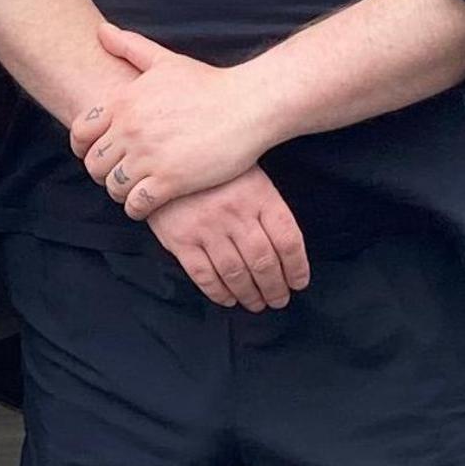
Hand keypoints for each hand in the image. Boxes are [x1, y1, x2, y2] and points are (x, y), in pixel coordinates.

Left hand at [72, 23, 279, 220]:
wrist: (249, 105)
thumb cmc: (209, 84)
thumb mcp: (165, 60)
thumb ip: (129, 47)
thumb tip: (100, 30)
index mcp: (124, 103)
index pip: (80, 133)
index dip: (84, 147)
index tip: (100, 152)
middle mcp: (130, 130)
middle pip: (94, 164)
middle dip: (103, 172)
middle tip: (120, 174)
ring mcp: (148, 156)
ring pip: (112, 187)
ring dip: (120, 192)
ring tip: (134, 190)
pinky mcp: (170, 181)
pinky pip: (136, 204)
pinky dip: (137, 208)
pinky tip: (148, 203)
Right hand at [146, 168, 311, 310]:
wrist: (166, 162)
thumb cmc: (215, 173)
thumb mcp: (249, 176)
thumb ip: (267, 208)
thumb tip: (287, 253)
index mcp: (259, 195)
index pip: (288, 240)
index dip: (297, 267)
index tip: (298, 282)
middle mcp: (235, 213)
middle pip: (264, 262)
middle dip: (275, 288)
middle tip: (279, 300)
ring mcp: (206, 227)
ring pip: (236, 273)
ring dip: (250, 295)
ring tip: (256, 303)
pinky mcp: (180, 240)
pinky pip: (204, 275)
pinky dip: (218, 293)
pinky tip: (228, 299)